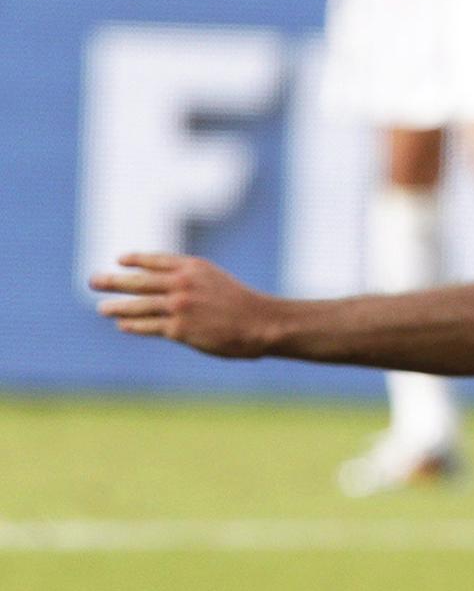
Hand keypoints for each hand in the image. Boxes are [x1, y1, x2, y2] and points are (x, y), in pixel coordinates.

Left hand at [90, 253, 278, 358]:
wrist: (261, 323)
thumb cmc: (243, 304)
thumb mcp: (216, 280)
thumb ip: (191, 279)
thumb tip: (164, 286)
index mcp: (192, 267)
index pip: (155, 260)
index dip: (135, 260)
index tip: (120, 261)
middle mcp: (181, 283)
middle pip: (139, 281)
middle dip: (113, 281)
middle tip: (94, 281)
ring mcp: (179, 306)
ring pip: (139, 305)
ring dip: (117, 306)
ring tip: (103, 308)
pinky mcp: (180, 329)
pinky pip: (150, 326)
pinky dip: (134, 325)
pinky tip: (123, 325)